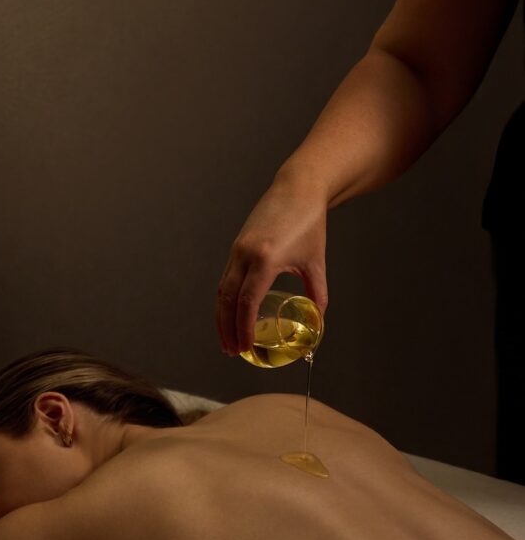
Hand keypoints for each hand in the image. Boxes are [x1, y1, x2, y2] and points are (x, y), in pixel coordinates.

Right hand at [216, 176, 328, 355]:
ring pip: (222, 290)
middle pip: (228, 300)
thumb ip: (317, 293)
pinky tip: (230, 314)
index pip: (248, 301)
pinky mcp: (236, 246)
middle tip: (232, 351)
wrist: (297, 188)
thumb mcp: (316, 261)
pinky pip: (225, 278)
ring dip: (221, 317)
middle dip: (227, 328)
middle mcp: (245, 254)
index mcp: (265, 258)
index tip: (246, 346)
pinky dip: (225, 300)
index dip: (244, 328)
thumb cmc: (309, 223)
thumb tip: (319, 320)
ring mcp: (237, 249)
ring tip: (227, 339)